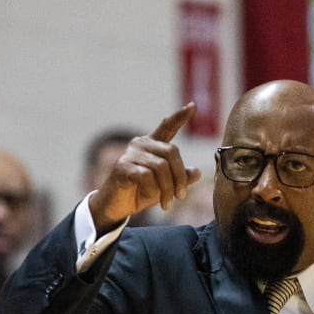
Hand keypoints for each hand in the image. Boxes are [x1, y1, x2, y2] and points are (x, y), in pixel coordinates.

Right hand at [89, 102, 201, 232]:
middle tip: (181, 196)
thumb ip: (180, 178)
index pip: (167, 127)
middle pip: (172, 152)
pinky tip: (148, 197)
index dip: (179, 117)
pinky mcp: (122, 166)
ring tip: (167, 204)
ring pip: (161, 167)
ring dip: (167, 189)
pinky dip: (151, 190)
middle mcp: (141, 144)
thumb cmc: (140, 193)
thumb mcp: (165, 187)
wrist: (116, 207)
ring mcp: (131, 154)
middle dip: (180, 177)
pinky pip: (146, 176)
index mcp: (152, 146)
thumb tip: (197, 172)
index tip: (192, 106)